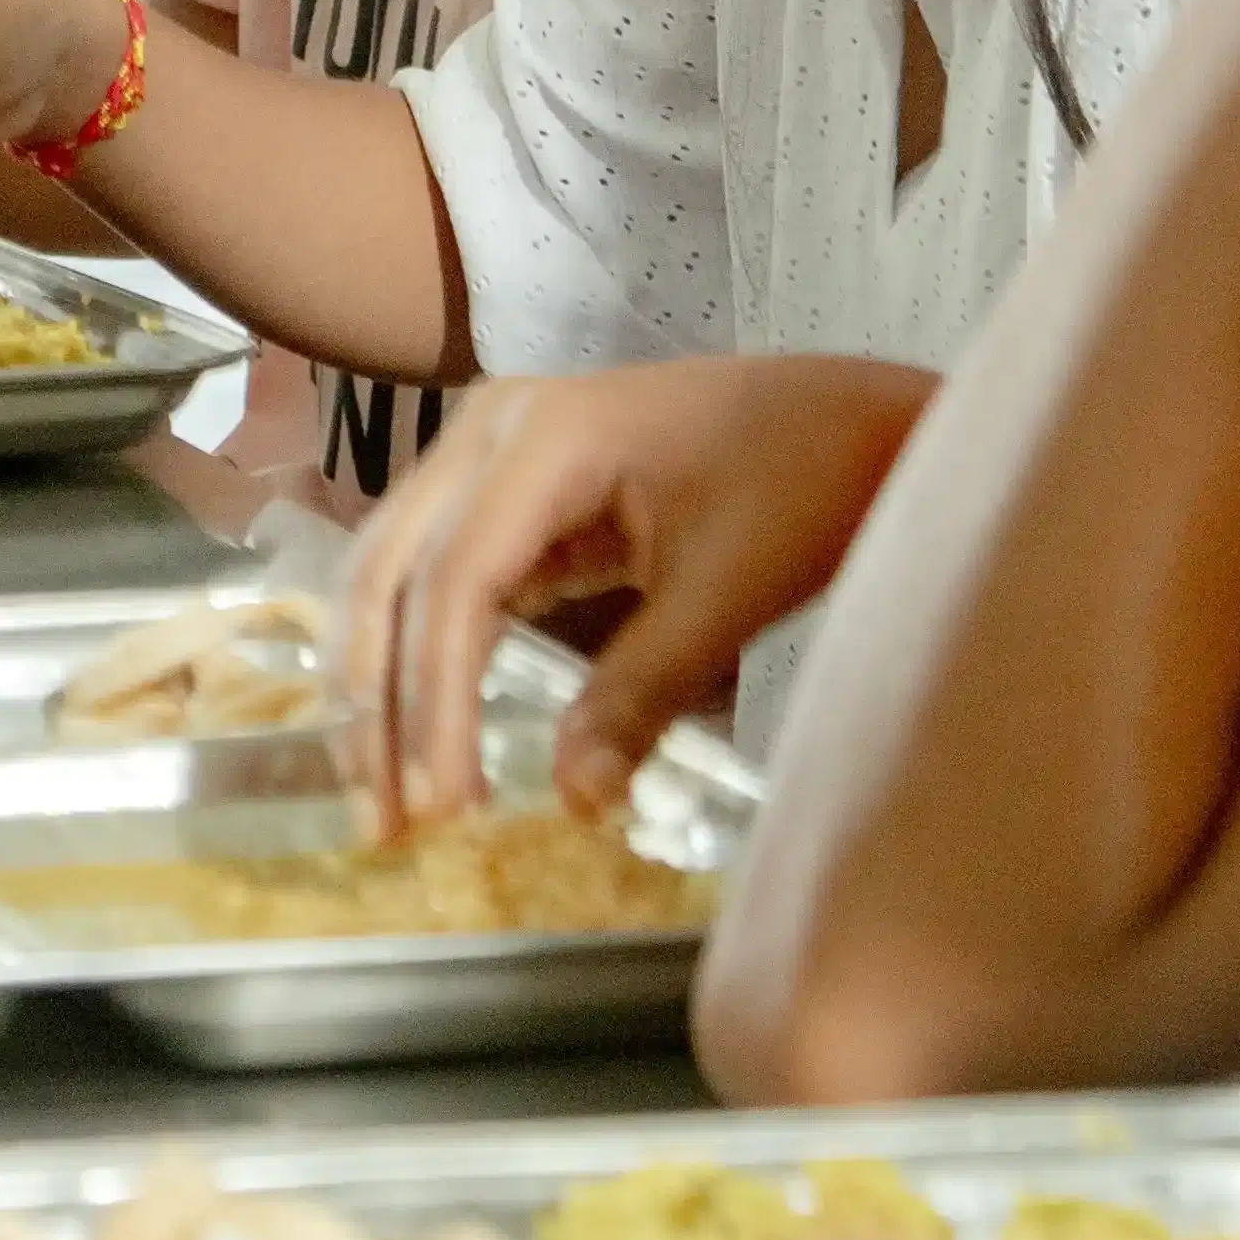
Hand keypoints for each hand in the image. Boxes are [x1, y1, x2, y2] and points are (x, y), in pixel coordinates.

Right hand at [333, 352, 933, 834]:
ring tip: (383, 794)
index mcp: (543, 436)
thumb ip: (643, 692)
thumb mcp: (730, 593)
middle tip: (384, 819)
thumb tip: (573, 804)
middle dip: (375, 701)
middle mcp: (490, 429)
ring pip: (395, 571)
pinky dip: (422, 653)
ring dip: (380, 682)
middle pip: (392, 571)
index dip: (439, 700)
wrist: (864, 420)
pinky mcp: (512, 488)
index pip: (455, 580)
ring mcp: (492, 451)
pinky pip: (438, 572)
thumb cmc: (811, 486)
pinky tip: (420, 729)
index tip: (448, 807)